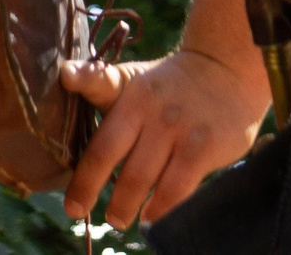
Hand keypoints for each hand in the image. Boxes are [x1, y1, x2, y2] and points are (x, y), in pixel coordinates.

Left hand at [58, 50, 266, 229]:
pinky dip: (158, 209)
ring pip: (139, 178)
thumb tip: (63, 83)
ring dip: (123, 206)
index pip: (99, 80)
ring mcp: (176, 126)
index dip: (79, 78)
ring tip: (117, 219)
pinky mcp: (203, 148)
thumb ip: (100, 87)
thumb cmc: (169, 85)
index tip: (64, 79)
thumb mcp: (135, 78)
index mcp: (128, 87)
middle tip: (75, 209)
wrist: (227, 70)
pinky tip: (150, 216)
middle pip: (107, 151)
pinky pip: (174, 190)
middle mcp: (149, 105)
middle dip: (87, 186)